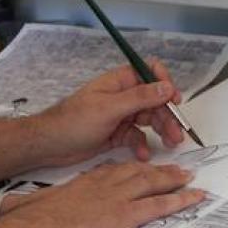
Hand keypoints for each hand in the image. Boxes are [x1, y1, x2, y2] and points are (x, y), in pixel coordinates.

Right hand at [0, 161, 204, 227]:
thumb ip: (21, 206)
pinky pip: (160, 204)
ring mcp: (118, 197)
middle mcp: (105, 183)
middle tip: (176, 169)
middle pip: (138, 172)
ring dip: (174, 180)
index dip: (128, 169)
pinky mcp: (127, 214)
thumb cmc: (32, 222)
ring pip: (154, 183)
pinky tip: (195, 197)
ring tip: (190, 178)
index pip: (112, 171)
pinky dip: (181, 199)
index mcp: (84, 182)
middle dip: (158, 170)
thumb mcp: (25, 208)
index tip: (138, 168)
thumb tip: (6, 208)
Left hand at [28, 62, 186, 166]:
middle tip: (177, 133)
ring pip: (149, 120)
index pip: (150, 73)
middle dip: (167, 115)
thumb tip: (166, 86)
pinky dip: (142, 145)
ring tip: (170, 144)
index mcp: (119, 82)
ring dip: (160, 131)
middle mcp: (122, 96)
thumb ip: (139, 97)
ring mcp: (120, 115)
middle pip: (154, 101)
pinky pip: (137, 137)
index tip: (174, 100)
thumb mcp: (109, 108)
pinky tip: (143, 155)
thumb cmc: (73, 121)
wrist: (50, 145)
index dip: (164, 84)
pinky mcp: (116, 134)